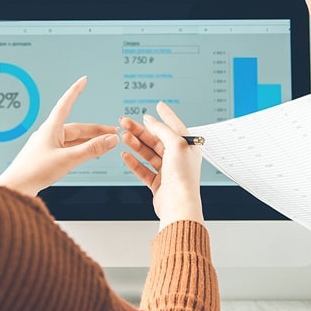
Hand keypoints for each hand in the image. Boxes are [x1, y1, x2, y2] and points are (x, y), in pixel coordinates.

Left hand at [0, 76, 117, 195]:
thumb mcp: (68, 159)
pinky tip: (90, 154)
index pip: (66, 104)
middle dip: (96, 130)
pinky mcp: (47, 157)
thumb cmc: (36, 171)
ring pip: (74, 140)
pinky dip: (81, 150)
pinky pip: (68, 149)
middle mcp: (49, 134)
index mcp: (51, 128)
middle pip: (77, 128)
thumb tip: (111, 140)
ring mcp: (48, 146)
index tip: (84, 80)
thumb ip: (91, 149)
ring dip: (90, 141)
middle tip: (114, 133)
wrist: (16, 188)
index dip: (76, 91)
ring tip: (107, 144)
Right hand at [119, 102, 203, 230]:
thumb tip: (152, 121)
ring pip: (148, 153)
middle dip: (140, 130)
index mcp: (187, 148)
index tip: (158, 106)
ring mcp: (167, 171)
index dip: (166, 115)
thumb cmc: (183, 176)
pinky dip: (134, 162)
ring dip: (135, 144)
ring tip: (123, 137)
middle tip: (125, 122)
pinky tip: (126, 155)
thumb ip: (163, 130)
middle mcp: (178, 158)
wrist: (178, 204)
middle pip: (157, 140)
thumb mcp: (177, 144)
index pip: (175, 126)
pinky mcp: (158, 184)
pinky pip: (143, 170)